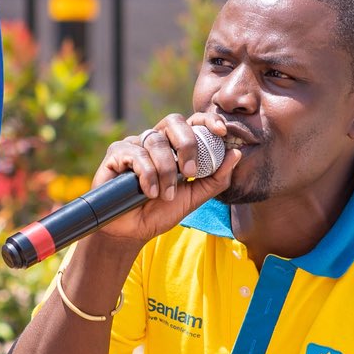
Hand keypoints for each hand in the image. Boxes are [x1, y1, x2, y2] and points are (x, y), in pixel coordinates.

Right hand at [92, 112, 243, 245]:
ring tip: (165, 195)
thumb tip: (236, 154)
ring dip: (165, 171)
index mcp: (175, 146)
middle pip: (174, 121)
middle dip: (187, 144)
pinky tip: (149, 192)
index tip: (222, 132)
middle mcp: (156, 140)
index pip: (193, 122)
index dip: (208, 120)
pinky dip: (147, 175)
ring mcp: (135, 144)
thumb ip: (216, 179)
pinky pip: (136, 154)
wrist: (132, 232)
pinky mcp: (116, 153)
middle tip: (190, 172)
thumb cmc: (161, 212)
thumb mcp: (195, 197)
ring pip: (156, 141)